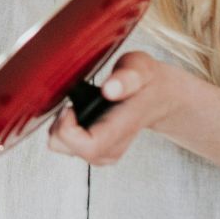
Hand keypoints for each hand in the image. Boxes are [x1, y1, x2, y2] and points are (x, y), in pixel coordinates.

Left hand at [47, 51, 188, 165]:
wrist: (160, 97)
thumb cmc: (147, 80)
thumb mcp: (141, 67)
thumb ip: (128, 76)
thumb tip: (110, 89)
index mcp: (122, 126)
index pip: (89, 146)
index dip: (68, 128)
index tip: (70, 105)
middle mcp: (113, 146)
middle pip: (68, 149)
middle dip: (59, 124)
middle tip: (70, 102)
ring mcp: (105, 151)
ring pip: (64, 148)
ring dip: (61, 126)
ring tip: (75, 106)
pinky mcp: (99, 151)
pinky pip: (68, 146)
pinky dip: (65, 129)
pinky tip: (77, 114)